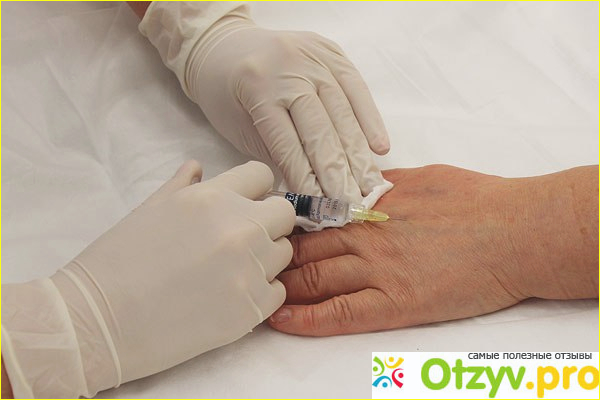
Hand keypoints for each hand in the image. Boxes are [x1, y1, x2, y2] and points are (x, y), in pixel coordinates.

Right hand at [1, 160, 294, 396]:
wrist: (97, 320)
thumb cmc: (116, 261)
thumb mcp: (149, 209)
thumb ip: (182, 186)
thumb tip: (199, 168)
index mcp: (212, 197)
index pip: (263, 176)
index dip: (256, 191)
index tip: (246, 206)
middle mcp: (240, 227)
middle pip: (284, 214)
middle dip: (268, 223)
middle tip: (241, 242)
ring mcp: (249, 269)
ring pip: (283, 254)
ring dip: (264, 260)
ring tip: (229, 273)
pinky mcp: (251, 309)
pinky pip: (277, 292)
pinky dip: (260, 294)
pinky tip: (230, 298)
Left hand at [184, 14, 389, 200]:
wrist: (221, 43)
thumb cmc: (225, 93)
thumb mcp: (238, 127)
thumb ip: (277, 153)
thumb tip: (314, 191)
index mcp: (258, 88)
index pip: (289, 143)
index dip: (308, 179)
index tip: (323, 210)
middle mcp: (289, 69)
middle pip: (321, 129)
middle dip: (339, 174)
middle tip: (352, 206)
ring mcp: (313, 57)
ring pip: (343, 112)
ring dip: (359, 155)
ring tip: (370, 187)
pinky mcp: (330, 51)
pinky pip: (357, 88)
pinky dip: (370, 120)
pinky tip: (380, 148)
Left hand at [268, 165, 598, 335]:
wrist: (518, 231)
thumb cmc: (478, 199)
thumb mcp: (424, 176)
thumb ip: (385, 184)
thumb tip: (361, 183)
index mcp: (371, 204)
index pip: (312, 216)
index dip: (285, 226)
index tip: (265, 231)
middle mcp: (367, 235)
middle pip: (305, 247)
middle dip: (274, 257)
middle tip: (248, 263)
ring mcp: (379, 269)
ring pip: (314, 277)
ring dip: (281, 285)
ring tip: (255, 291)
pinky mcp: (396, 302)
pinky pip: (341, 313)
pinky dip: (307, 318)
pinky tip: (282, 319)